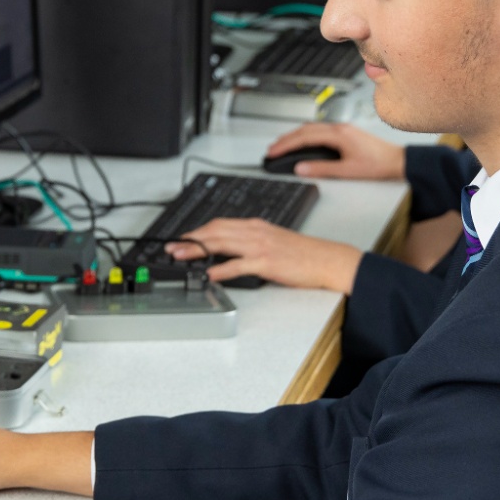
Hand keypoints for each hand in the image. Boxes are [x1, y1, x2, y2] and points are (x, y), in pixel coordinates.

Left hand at [166, 218, 363, 292]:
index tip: (182, 239)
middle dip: (190, 239)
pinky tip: (210, 274)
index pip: (219, 224)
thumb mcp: (273, 240)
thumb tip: (229, 250)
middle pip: (214, 231)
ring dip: (197, 250)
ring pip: (221, 243)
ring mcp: (260, 246)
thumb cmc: (303, 254)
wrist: (327, 259)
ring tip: (181, 257)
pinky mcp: (266, 262)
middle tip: (172, 248)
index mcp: (256, 226)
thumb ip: (250, 242)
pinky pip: (238, 265)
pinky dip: (221, 269)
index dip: (197, 231)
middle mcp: (255, 232)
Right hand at [265, 123, 405, 180]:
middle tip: (272, 149)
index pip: (304, 138)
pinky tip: (302, 143)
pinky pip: (319, 130)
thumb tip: (301, 168)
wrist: (397, 161)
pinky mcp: (346, 133)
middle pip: (304, 130)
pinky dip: (306, 136)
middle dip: (285, 139)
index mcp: (338, 134)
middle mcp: (339, 128)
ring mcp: (343, 129)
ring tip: (282, 146)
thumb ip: (321, 169)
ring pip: (311, 128)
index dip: (286, 145)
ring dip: (295, 136)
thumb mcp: (347, 171)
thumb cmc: (378, 164)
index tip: (273, 152)